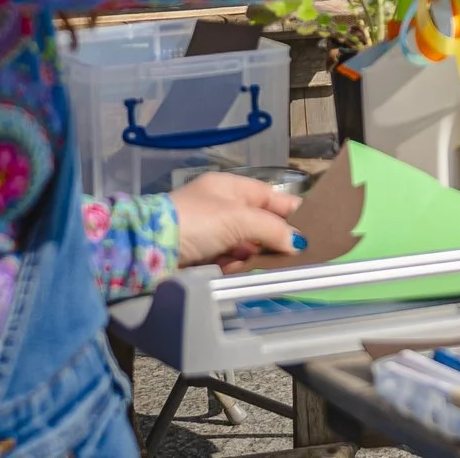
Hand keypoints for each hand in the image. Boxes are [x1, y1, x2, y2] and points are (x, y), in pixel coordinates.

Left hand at [170, 172, 304, 271]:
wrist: (148, 248)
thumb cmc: (196, 221)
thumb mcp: (239, 219)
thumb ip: (273, 229)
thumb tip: (299, 242)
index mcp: (230, 188)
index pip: (270, 198)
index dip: (291, 212)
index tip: (312, 229)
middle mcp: (221, 207)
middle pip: (259, 224)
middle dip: (271, 240)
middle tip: (290, 255)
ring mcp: (210, 232)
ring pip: (245, 245)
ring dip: (252, 256)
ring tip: (259, 265)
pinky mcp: (200, 255)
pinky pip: (229, 260)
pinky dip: (235, 266)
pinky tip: (237, 271)